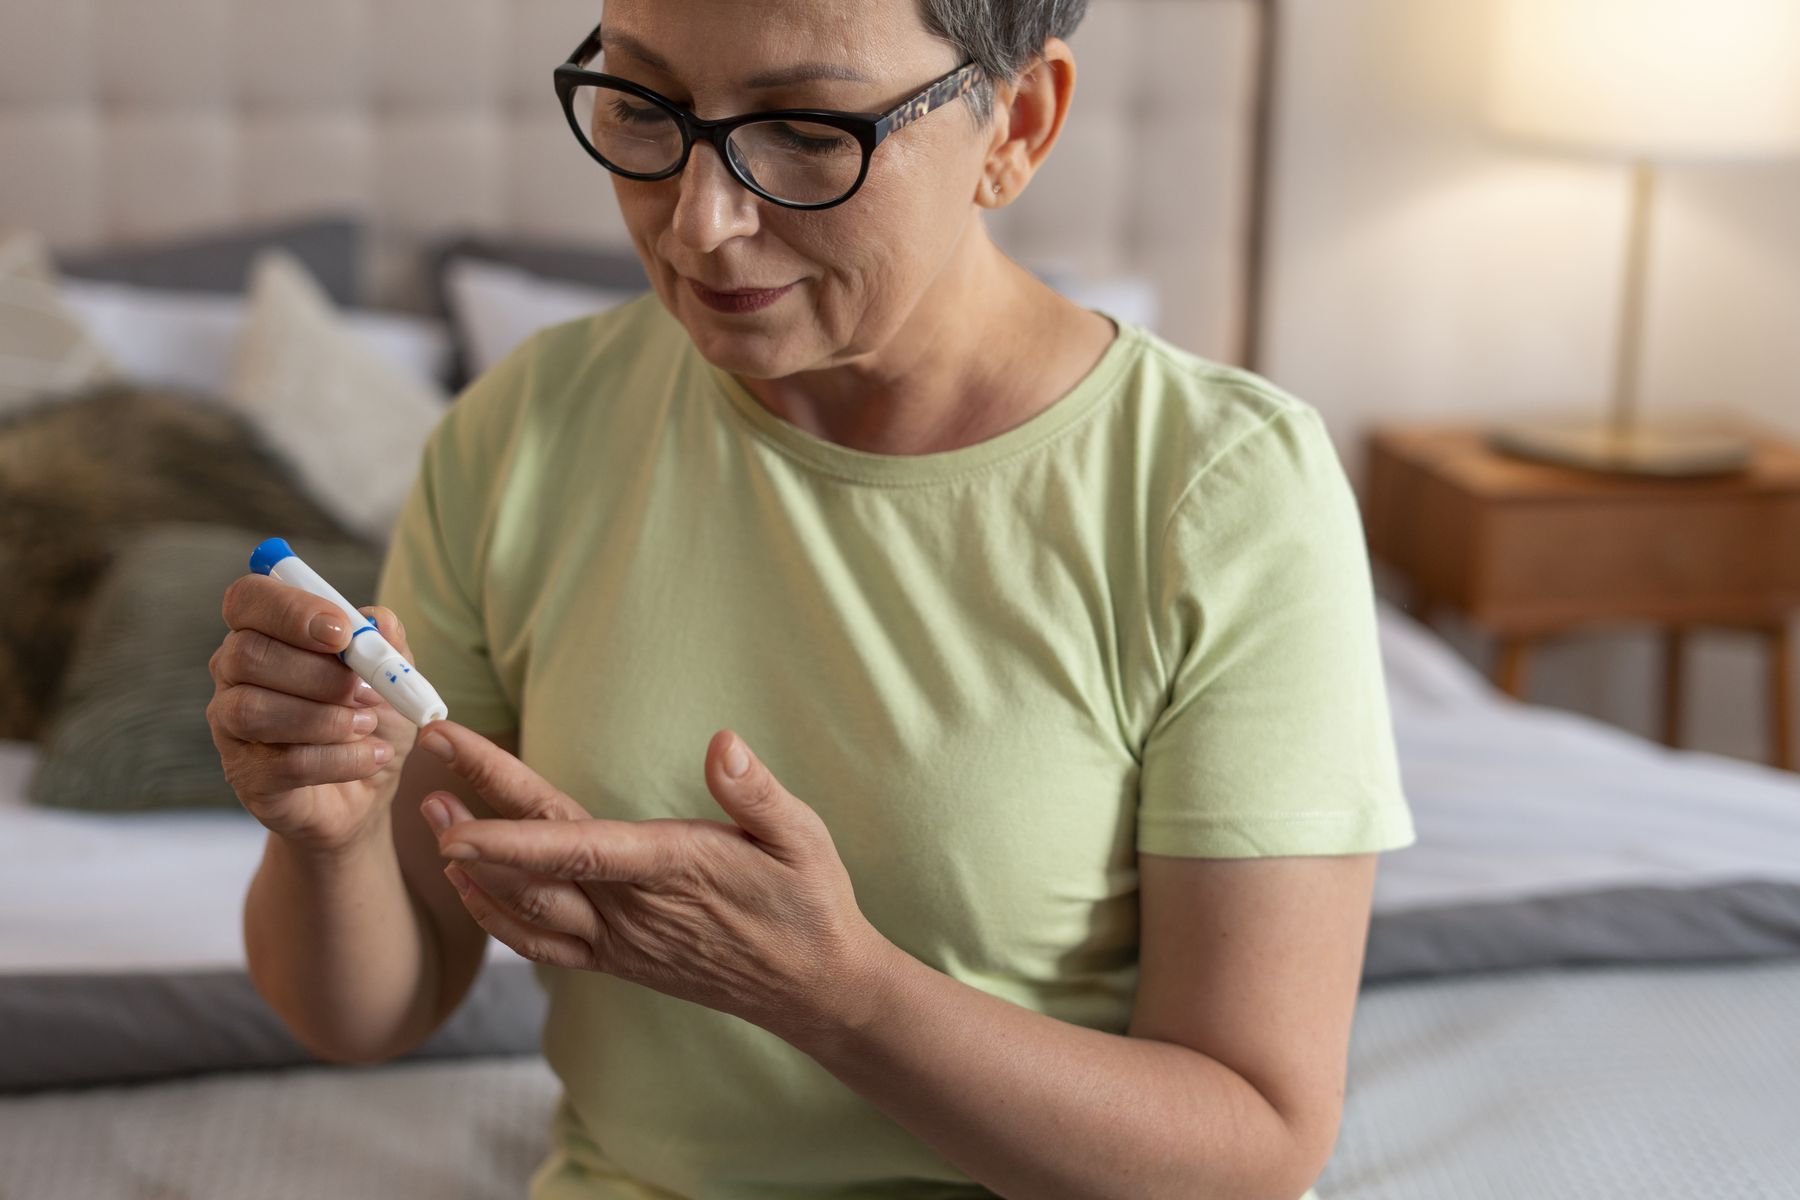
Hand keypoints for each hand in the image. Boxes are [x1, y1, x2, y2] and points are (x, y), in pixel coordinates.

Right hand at [209, 570, 418, 853]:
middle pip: (247, 653)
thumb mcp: (393, 676)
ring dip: (325, 718)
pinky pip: (282, 763)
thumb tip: (379, 622)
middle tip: (366, 692)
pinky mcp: (247, 776)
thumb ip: (386, 644)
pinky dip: (339, 759)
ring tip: (368, 725)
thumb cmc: (370, 719)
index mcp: (265, 633)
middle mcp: (234, 674)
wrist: (367, 792)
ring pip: (252, 709)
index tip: (341, 633)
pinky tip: (371, 757)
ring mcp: (231, 728)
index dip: (291, 609)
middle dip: (318, 673)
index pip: (248, 599)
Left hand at [415, 720, 885, 1042]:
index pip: (576, 848)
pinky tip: (469, 885)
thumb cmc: (810, 902)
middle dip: (474, 817)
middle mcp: (634, 911)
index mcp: (672, 870)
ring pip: (527, 908)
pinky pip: (541, 943)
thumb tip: (723, 744)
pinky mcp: (616, 959)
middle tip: (425, 767)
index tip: (457, 814)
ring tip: (431, 814)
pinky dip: (496, 916)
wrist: (814, 988)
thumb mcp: (803, 838)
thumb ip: (758, 793)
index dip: (509, 835)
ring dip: (473, 864)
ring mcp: (619, 941)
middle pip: (536, 862)